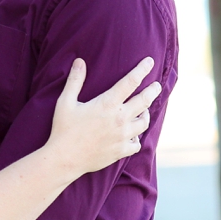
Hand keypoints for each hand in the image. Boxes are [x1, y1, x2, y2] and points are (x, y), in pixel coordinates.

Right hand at [50, 56, 160, 173]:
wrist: (64, 158)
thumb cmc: (63, 128)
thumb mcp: (65, 102)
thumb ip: (75, 80)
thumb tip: (80, 61)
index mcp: (107, 104)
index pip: (130, 82)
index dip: (142, 69)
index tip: (150, 62)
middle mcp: (119, 119)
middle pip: (144, 100)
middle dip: (153, 91)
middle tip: (157, 86)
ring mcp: (122, 136)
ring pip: (144, 122)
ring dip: (145, 114)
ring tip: (144, 110)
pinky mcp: (121, 151)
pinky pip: (137, 143)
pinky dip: (137, 137)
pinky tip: (133, 135)